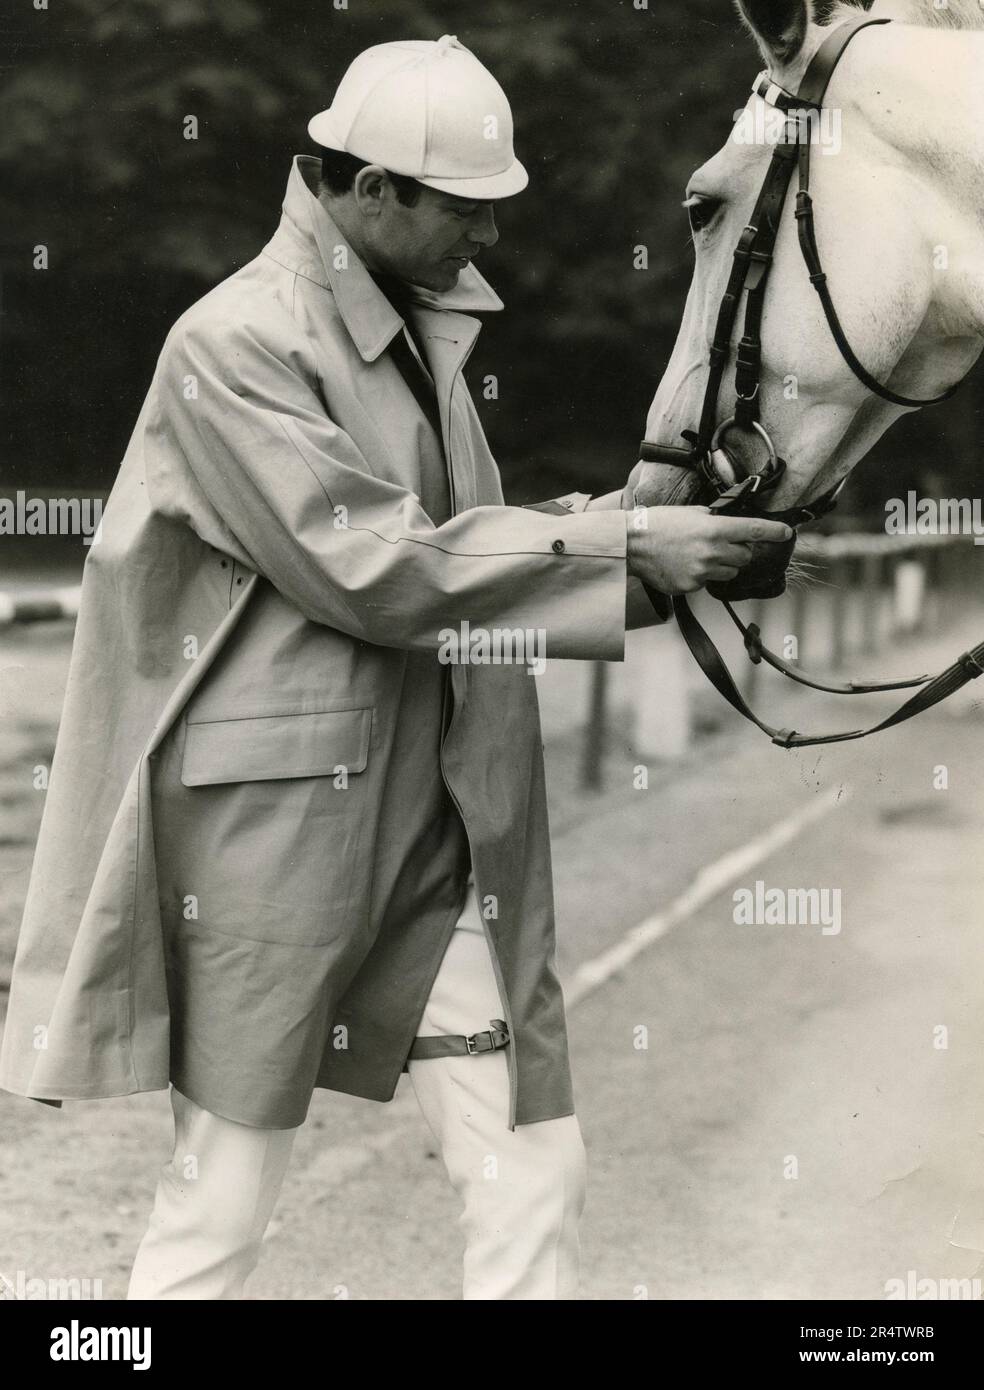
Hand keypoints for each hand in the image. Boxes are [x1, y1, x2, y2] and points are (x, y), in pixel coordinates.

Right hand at [626, 506, 793, 594]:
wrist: (633, 544)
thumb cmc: (660, 523)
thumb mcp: (692, 513)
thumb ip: (716, 521)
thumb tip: (735, 527)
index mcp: (715, 530)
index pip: (754, 530)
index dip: (774, 532)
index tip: (787, 533)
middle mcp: (712, 552)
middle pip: (744, 556)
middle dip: (739, 550)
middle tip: (721, 543)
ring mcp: (702, 572)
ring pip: (730, 572)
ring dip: (722, 564)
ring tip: (699, 555)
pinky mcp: (691, 586)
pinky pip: (708, 582)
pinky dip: (702, 575)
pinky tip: (685, 565)